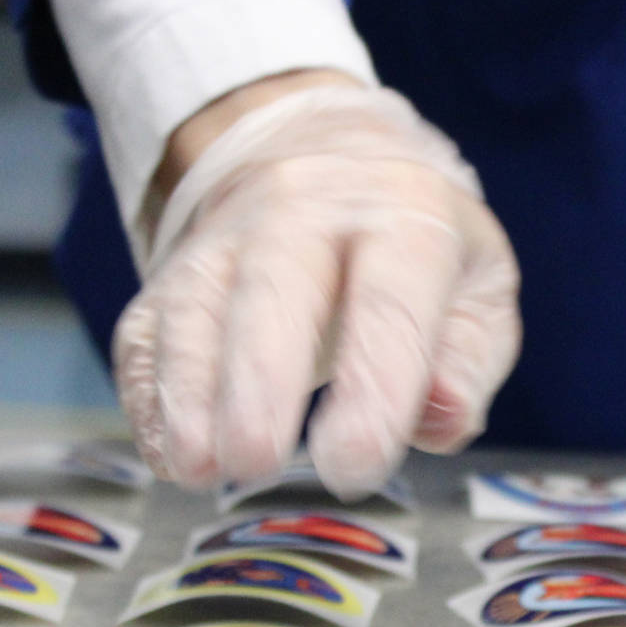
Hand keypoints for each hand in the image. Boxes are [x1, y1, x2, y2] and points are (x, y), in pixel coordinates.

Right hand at [114, 73, 520, 496]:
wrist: (338, 158)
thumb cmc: (418, 250)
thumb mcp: (478, 291)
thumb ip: (468, 362)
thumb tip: (443, 420)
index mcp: (402, 214)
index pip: (389, 302)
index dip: (372, 388)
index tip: (353, 468)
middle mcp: (306, 209)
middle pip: (274, 288)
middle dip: (259, 378)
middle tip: (255, 461)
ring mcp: (228, 235)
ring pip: (196, 304)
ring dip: (188, 390)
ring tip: (195, 467)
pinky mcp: (174, 271)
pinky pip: (148, 327)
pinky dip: (147, 392)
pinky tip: (165, 451)